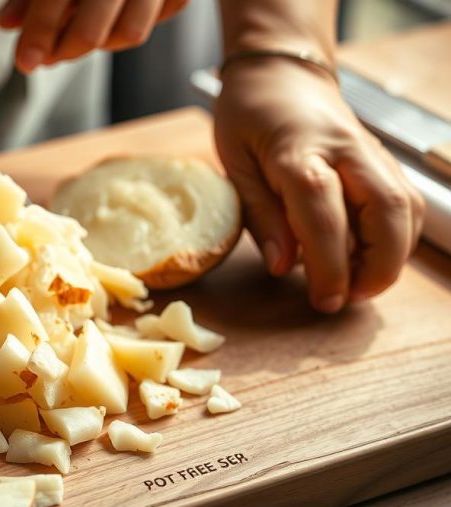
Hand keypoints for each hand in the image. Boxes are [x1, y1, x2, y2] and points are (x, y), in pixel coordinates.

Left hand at [0, 0, 187, 73]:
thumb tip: (8, 24)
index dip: (38, 33)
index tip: (25, 61)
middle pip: (93, 27)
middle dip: (66, 49)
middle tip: (48, 56)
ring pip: (131, 32)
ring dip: (102, 43)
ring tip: (79, 34)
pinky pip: (162, 17)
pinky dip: (133, 24)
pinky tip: (115, 15)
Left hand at [214, 58, 424, 311]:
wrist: (281, 72)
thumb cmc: (248, 116)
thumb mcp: (234, 163)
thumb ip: (259, 214)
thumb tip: (281, 266)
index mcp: (298, 151)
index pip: (323, 213)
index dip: (329, 263)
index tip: (324, 300)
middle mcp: (345, 150)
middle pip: (386, 209)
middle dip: (378, 266)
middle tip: (347, 299)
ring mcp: (371, 152)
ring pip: (407, 207)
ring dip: (393, 256)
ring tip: (357, 285)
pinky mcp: (383, 159)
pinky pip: (407, 202)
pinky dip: (398, 237)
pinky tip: (369, 258)